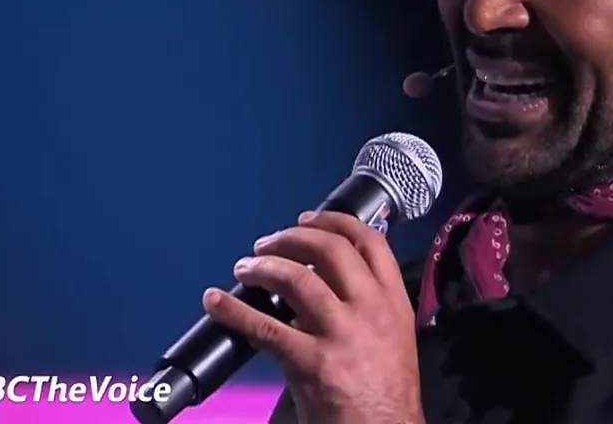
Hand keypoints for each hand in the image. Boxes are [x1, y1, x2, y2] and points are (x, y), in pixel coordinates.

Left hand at [203, 211, 422, 423]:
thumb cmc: (387, 393)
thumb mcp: (395, 337)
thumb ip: (371, 306)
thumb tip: (331, 282)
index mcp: (393, 302)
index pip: (370, 242)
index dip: (335, 222)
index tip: (308, 218)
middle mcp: (370, 310)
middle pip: (329, 250)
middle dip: (291, 238)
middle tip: (268, 243)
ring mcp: (340, 334)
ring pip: (295, 278)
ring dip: (262, 266)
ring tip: (244, 268)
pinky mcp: (311, 361)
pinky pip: (264, 326)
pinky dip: (234, 310)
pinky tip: (217, 302)